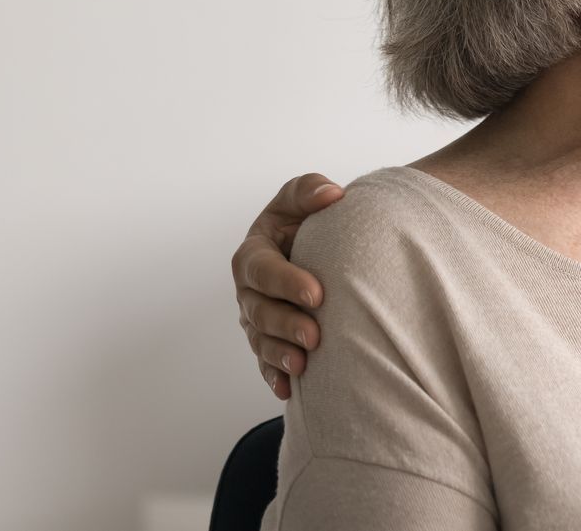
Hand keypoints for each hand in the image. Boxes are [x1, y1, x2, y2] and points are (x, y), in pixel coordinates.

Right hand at [230, 172, 344, 399]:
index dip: (286, 283)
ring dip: (279, 354)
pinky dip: (274, 375)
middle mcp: (248, 289)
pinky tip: (288, 389)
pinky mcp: (267, 339)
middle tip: (315, 335)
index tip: (318, 294)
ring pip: (260, 340)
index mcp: (253, 253)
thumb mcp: (302, 198)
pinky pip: (265, 362)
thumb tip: (331, 194)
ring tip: (304, 365)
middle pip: (258, 311)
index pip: (262, 269)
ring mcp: (255, 317)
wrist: (315, 244)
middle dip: (285, 324)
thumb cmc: (306, 218)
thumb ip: (310, 190)